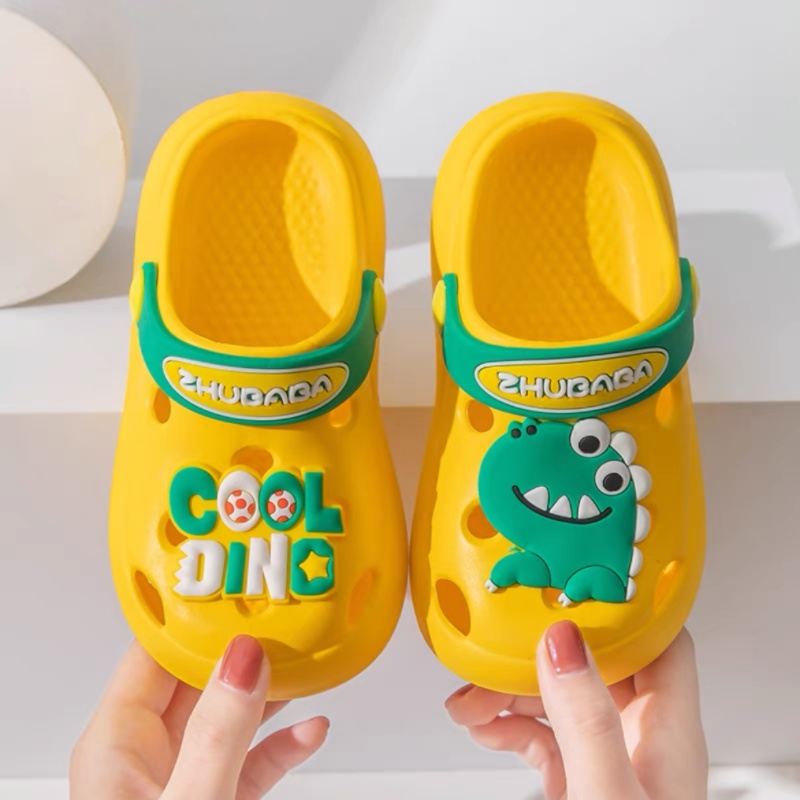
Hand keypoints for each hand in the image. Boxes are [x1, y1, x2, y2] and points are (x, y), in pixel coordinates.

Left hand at [71, 636, 328, 798]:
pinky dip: (282, 743)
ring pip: (228, 717)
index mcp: (116, 745)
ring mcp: (179, 782)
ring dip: (270, 690)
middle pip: (197, 679)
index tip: (238, 586)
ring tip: (307, 659)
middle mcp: (144, 758)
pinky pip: (249, 762)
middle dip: (243, 647)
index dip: (195, 615)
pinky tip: (311, 728)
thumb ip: (217, 733)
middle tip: (285, 615)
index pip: (154, 654)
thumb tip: (244, 656)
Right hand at [445, 624, 706, 799]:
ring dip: (512, 688)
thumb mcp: (605, 796)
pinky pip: (541, 734)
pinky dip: (506, 724)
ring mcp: (608, 760)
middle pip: (597, 661)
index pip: (659, 640)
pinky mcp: (577, 781)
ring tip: (470, 698)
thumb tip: (563, 640)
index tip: (571, 578)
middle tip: (498, 640)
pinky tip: (482, 728)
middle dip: (539, 648)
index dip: (623, 604)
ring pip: (561, 694)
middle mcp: (641, 740)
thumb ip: (586, 719)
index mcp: (667, 733)